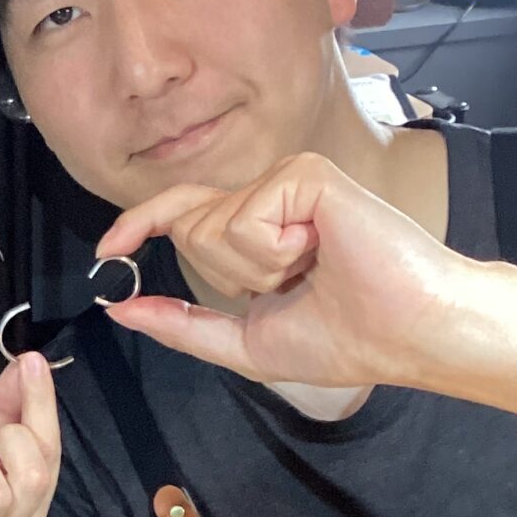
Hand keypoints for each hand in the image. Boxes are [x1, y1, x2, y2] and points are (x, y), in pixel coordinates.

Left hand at [95, 153, 481, 391]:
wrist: (409, 334)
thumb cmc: (349, 339)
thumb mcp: (246, 342)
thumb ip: (183, 326)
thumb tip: (121, 309)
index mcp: (258, 230)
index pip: (182, 214)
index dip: (139, 225)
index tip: (107, 252)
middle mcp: (269, 196)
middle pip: (189, 226)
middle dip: (228, 275)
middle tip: (291, 282)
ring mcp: (288, 180)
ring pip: (212, 226)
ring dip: (255, 270)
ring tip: (313, 268)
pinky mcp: (305, 174)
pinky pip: (244, 217)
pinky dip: (273, 252)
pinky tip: (320, 250)